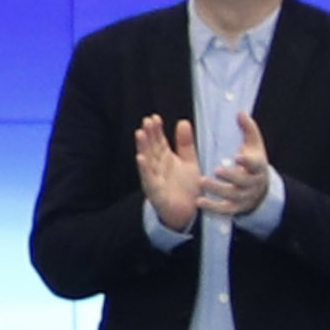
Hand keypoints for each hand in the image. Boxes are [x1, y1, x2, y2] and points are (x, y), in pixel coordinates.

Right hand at [134, 116, 207, 234]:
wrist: (188, 212)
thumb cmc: (186, 186)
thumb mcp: (189, 161)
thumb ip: (185, 143)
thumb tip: (182, 121)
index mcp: (165, 158)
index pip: (158, 141)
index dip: (156, 130)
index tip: (154, 117)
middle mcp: (157, 167)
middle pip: (151, 148)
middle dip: (148, 135)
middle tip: (146, 121)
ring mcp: (154, 179)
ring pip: (147, 161)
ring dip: (142, 147)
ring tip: (139, 134)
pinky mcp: (155, 192)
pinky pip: (149, 179)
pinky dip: (144, 169)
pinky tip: (140, 158)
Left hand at [201, 112, 278, 220]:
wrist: (262, 190)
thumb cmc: (253, 162)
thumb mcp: (254, 145)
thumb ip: (247, 129)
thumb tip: (240, 112)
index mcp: (258, 166)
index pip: (255, 164)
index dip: (247, 161)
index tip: (238, 156)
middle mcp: (253, 183)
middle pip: (243, 181)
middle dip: (231, 176)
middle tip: (216, 170)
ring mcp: (245, 197)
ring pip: (232, 195)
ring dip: (217, 190)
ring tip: (202, 182)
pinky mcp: (236, 208)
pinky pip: (225, 210)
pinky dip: (213, 207)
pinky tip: (200, 201)